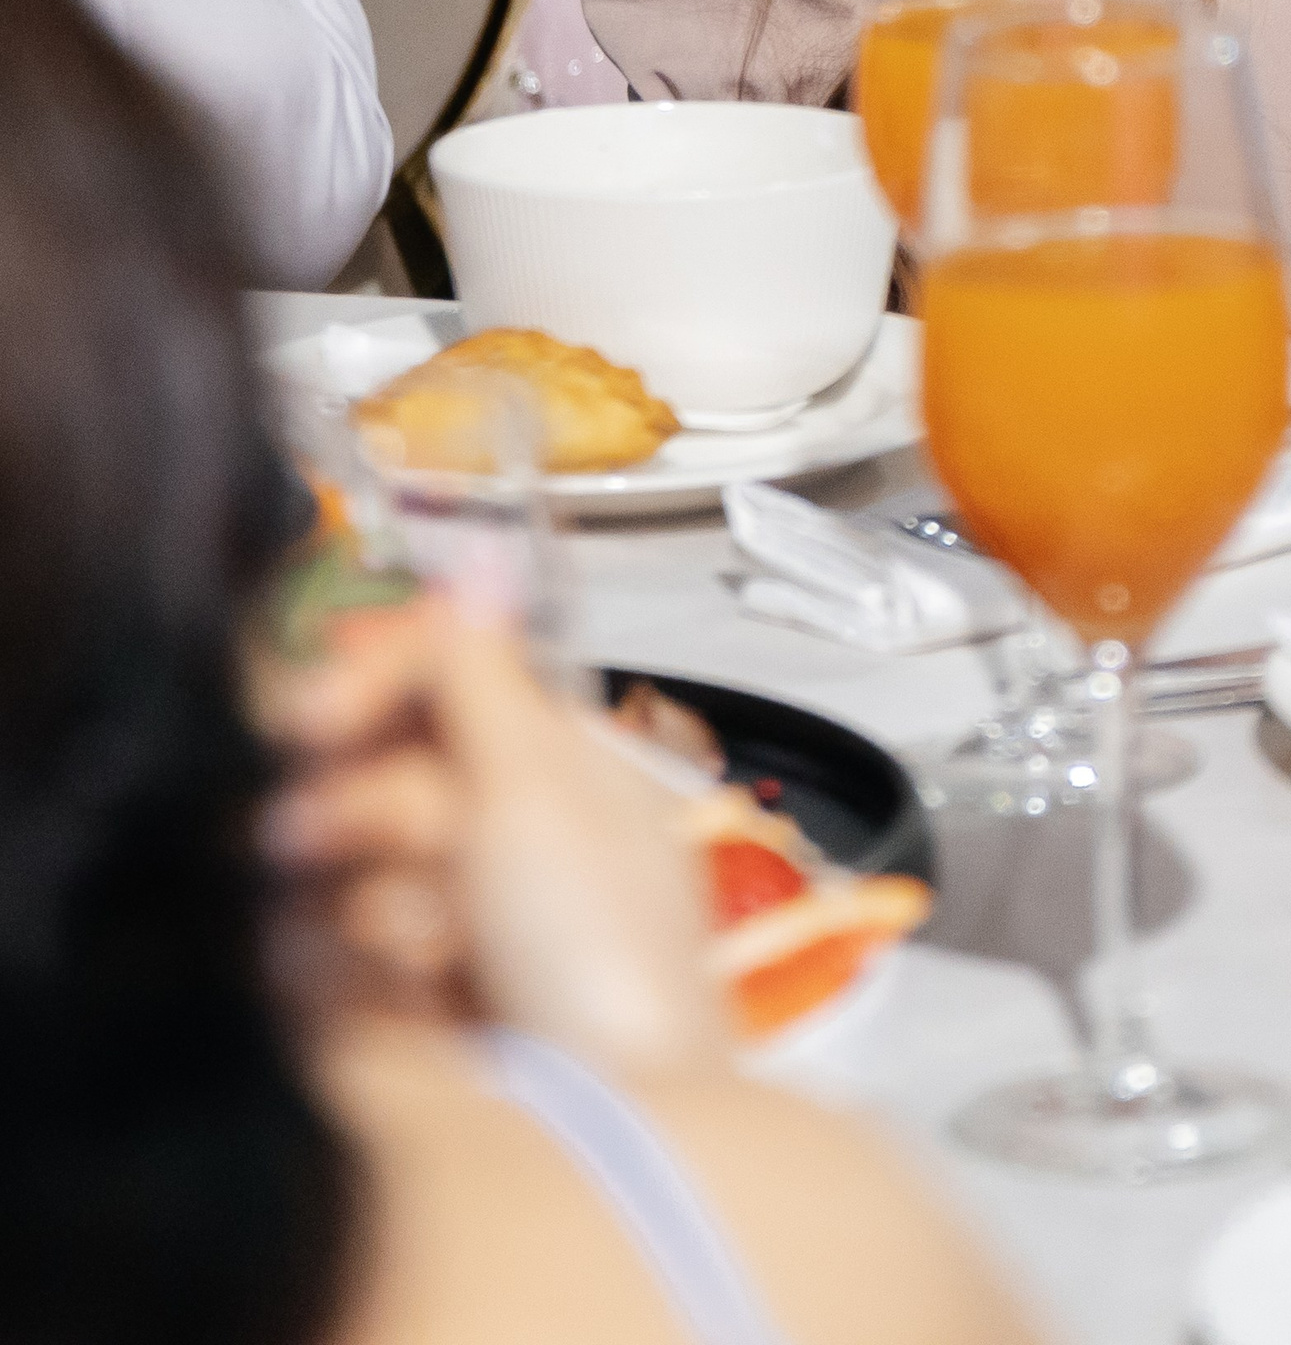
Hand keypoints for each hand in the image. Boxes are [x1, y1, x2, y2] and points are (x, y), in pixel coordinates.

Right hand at [257, 595, 724, 1074]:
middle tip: (311, 837)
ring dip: (362, 895)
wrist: (594, 1118)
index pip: (443, 681)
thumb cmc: (595, 943)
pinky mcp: (398, 1008)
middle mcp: (504, 831)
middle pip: (381, 770)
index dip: (374, 684)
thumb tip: (474, 557)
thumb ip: (484, 673)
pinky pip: (328, 953)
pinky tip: (395, 994)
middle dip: (358, 803)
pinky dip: (350, 966)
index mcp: (560, 761)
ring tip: (408, 947)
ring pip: (345, 863)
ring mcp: (452, 923)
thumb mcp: (542, 781)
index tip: (310, 716)